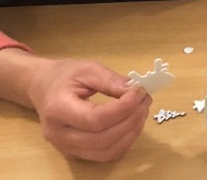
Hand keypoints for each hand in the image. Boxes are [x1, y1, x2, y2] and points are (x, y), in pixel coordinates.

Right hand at [27, 56, 151, 161]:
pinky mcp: (74, 153)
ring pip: (104, 152)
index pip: (94, 119)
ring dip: (130, 133)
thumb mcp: (88, 69)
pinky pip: (103, 155)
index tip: (138, 92)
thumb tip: (135, 91)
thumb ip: (111, 80)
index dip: (122, 109)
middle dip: (130, 121)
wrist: (43, 88)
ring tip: (142, 111)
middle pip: (101, 139)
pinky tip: (132, 124)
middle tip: (144, 101)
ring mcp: (65, 147)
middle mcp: (58, 134)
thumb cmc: (65, 76)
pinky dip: (124, 143)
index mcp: (58, 109)